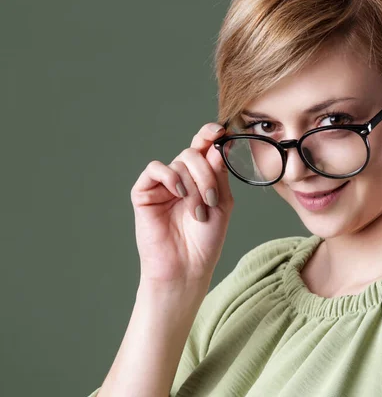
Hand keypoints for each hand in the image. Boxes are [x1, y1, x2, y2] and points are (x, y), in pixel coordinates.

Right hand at [130, 123, 233, 283]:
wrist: (188, 266)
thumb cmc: (206, 240)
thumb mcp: (222, 203)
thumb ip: (218, 174)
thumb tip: (216, 145)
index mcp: (201, 178)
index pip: (203, 148)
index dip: (209, 135)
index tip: (220, 130)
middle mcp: (182, 178)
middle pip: (193, 153)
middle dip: (207, 174)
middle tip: (212, 199)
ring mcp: (162, 185)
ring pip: (179, 163)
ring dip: (194, 186)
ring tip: (197, 212)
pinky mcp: (144, 193)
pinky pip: (155, 169)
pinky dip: (170, 176)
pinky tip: (178, 193)